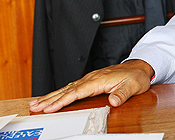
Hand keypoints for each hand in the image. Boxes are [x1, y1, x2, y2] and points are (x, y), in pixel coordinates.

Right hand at [29, 59, 153, 112]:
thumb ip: (122, 94)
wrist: (139, 67)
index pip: (77, 92)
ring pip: (67, 88)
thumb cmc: (136, 77)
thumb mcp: (133, 86)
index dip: (62, 100)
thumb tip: (114, 101)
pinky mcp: (90, 81)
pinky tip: (52, 98)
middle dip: (50, 98)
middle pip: (67, 89)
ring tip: (36, 103)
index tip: (50, 108)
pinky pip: (72, 87)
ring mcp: (90, 79)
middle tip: (34, 106)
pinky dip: (60, 93)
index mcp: (99, 80)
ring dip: (51, 96)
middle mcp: (91, 78)